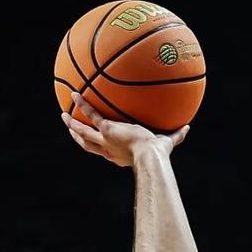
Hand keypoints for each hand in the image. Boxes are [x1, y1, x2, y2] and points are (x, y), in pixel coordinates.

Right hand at [64, 94, 186, 167]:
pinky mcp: (106, 129)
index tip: (97, 142)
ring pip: (83, 133)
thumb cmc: (159, 155)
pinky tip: (75, 94)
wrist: (150, 156)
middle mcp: (109, 151)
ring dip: (72, 124)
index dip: (99, 147)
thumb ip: (177, 136)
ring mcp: (105, 140)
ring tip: (64, 115)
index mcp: (119, 156)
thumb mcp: (167, 143)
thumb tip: (188, 127)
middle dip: (78, 138)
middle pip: (88, 145)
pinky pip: (91, 115)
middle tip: (71, 131)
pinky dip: (82, 105)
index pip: (106, 152)